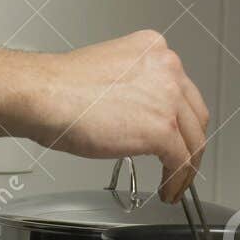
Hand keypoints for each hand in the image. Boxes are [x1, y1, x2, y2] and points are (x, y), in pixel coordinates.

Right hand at [16, 29, 208, 202]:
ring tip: (176, 182)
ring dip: (187, 167)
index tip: (176, 134)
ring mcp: (168, 98)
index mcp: (154, 49)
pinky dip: (177, 181)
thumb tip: (140, 111)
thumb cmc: (61, 87)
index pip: (181, 89)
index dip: (180, 118)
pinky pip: (180, 162)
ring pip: (193, 139)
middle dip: (189, 142)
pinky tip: (168, 190)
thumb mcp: (110, 71)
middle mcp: (167, 67)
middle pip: (194, 114)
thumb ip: (134, 86)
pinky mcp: (161, 129)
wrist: (45, 95)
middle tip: (180, 161)